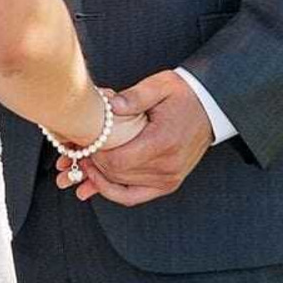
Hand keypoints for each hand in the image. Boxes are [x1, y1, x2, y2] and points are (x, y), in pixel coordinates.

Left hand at [57, 70, 212, 204]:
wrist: (211, 108)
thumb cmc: (184, 94)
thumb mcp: (159, 85)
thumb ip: (133, 97)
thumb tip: (108, 106)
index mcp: (163, 142)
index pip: (119, 160)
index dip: (94, 156)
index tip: (80, 144)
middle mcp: (167, 167)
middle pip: (117, 176)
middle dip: (90, 167)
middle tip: (71, 155)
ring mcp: (169, 179)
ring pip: (122, 189)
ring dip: (97, 181)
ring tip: (75, 171)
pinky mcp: (169, 183)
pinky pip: (135, 197)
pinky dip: (113, 192)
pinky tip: (95, 184)